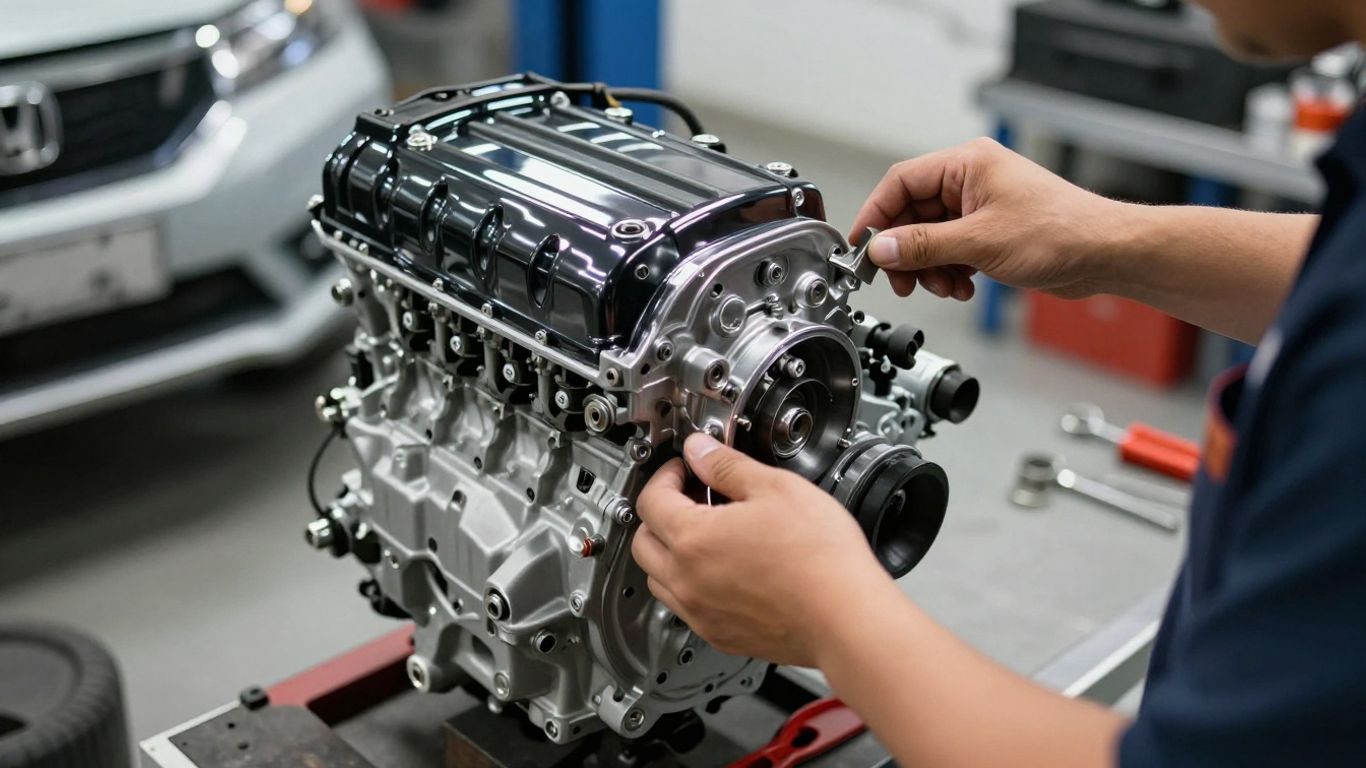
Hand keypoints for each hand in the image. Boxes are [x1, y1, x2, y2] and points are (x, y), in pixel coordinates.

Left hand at [632, 433, 884, 666]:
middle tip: (691, 497)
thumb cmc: (820, 559)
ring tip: (707, 533)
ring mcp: (701, 613)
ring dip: (670, 552)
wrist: (847, 617)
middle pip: (643, 542)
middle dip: (660, 513)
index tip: (685, 468)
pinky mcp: (720, 635)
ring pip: (659, 579)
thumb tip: (701, 450)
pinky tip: (723, 569)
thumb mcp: (775, 488)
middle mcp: (687, 581)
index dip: (666, 475)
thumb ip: (727, 465)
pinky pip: (685, 607)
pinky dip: (690, 584)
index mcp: (692, 539)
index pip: (651, 499)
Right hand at [850, 138, 1124, 300]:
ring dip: (930, 267)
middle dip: (907, 252)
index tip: (863, 248)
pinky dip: (949, 272)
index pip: (900, 183)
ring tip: (945, 286)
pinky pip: (951, 250)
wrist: (1103, 254)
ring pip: (931, 238)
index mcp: (966, 164)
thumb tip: (881, 249)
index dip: (876, 216)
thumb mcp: (979, 242)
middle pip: (912, 214)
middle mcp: (970, 180)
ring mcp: (980, 207)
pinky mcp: (990, 231)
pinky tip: (963, 287)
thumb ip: (923, 246)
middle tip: (901, 279)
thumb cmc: (1060, 232)